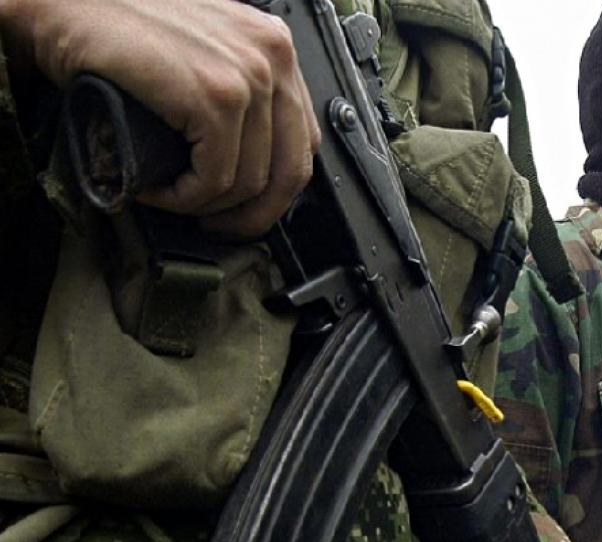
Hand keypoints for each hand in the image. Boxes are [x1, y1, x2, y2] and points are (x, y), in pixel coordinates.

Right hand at [2, 0, 318, 235]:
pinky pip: (214, 178)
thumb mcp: (201, 51)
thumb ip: (234, 87)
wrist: (64, 1)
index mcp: (274, 44)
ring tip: (170, 197)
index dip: (276, 189)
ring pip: (249, 182)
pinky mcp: (215, 97)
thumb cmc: (118, 22)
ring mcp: (248, 76)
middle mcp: (272, 56)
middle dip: (252, 214)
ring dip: (204, 205)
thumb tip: (251, 156)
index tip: (247, 208)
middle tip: (217, 226)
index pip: (303, 140)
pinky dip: (183, 198)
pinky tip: (157, 190)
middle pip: (289, 170)